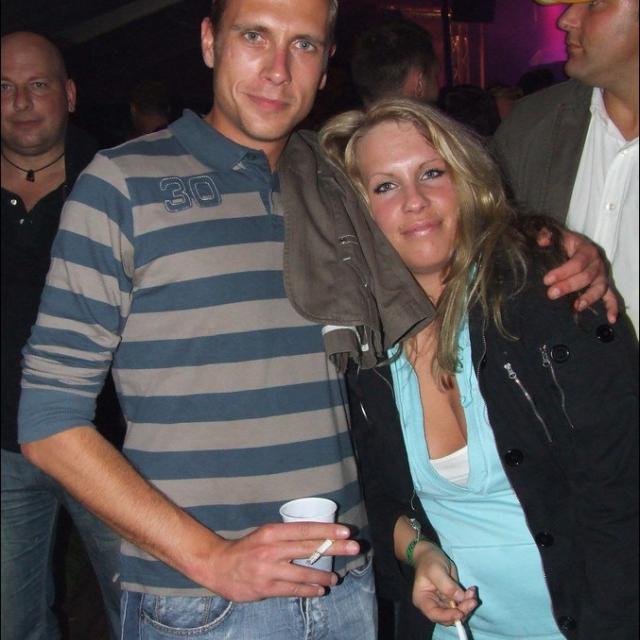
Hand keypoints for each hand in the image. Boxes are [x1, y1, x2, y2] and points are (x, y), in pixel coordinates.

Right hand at [198, 522, 359, 601]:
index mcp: (273, 532)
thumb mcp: (266, 535)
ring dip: (323, 576)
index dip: (327, 529)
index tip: (346, 531)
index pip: (305, 529)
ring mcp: (269, 569)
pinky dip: (308, 591)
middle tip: (354, 547)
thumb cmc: (247, 548)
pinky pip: (293, 590)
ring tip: (336, 578)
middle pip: (309, 547)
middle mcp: (272, 549)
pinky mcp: (266, 587)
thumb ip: (287, 536)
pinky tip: (319, 591)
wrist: (218, 566)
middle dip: (334, 547)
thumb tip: (316, 536)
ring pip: (303, 573)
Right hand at [411, 541, 477, 624]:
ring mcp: (443, 602)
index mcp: (423, 600)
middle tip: (473, 601)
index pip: (435, 614)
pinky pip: (462, 603)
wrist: (430, 554)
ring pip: (458, 611)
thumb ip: (447, 585)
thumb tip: (460, 598)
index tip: (460, 613)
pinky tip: (472, 590)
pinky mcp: (451, 598)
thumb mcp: (436, 570)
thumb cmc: (429, 561)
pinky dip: (468, 599)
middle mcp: (433, 605)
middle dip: (462, 610)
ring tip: (473, 592)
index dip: (448, 616)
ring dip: (467, 604)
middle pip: (449, 616)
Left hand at [543, 229, 617, 322]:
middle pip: (586, 276)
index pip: (577, 262)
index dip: (562, 272)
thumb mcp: (556, 235)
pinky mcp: (603, 285)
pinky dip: (612, 307)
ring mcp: (601, 275)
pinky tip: (610, 319)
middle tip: (551, 294)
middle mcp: (596, 263)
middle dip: (568, 286)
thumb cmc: (564, 242)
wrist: (575, 245)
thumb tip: (542, 241)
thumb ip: (547, 235)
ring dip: (588, 298)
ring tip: (576, 307)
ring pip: (599, 288)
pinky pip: (611, 297)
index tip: (546, 280)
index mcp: (586, 250)